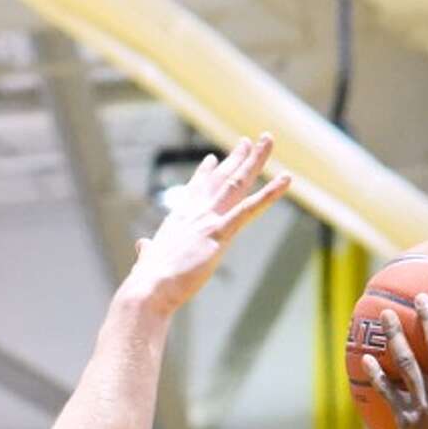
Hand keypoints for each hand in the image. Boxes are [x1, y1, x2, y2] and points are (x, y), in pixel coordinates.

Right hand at [124, 135, 290, 314]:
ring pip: (237, 183)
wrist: (150, 288)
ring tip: (267, 140)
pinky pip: (250, 209)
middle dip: (235, 158)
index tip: (213, 159)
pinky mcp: (219, 234)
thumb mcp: (148, 259)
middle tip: (248, 142)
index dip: (206, 174)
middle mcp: (195, 212)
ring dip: (255, 161)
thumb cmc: (148, 281)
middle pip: (220, 179)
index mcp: (179, 219)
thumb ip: (148, 250)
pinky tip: (286, 180)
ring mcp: (208, 220)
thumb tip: (141, 247)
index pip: (196, 190)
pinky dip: (270, 193)